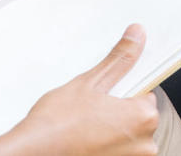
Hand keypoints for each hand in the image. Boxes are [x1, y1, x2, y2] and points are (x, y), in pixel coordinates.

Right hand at [0, 25, 159, 155]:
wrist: (32, 152)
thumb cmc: (57, 124)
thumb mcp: (91, 82)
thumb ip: (120, 59)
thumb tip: (137, 36)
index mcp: (144, 118)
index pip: (147, 93)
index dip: (125, 90)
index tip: (109, 93)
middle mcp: (144, 144)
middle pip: (139, 116)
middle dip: (119, 110)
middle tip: (92, 109)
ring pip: (127, 135)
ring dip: (112, 129)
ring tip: (86, 124)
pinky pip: (117, 149)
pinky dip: (105, 144)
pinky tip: (86, 138)